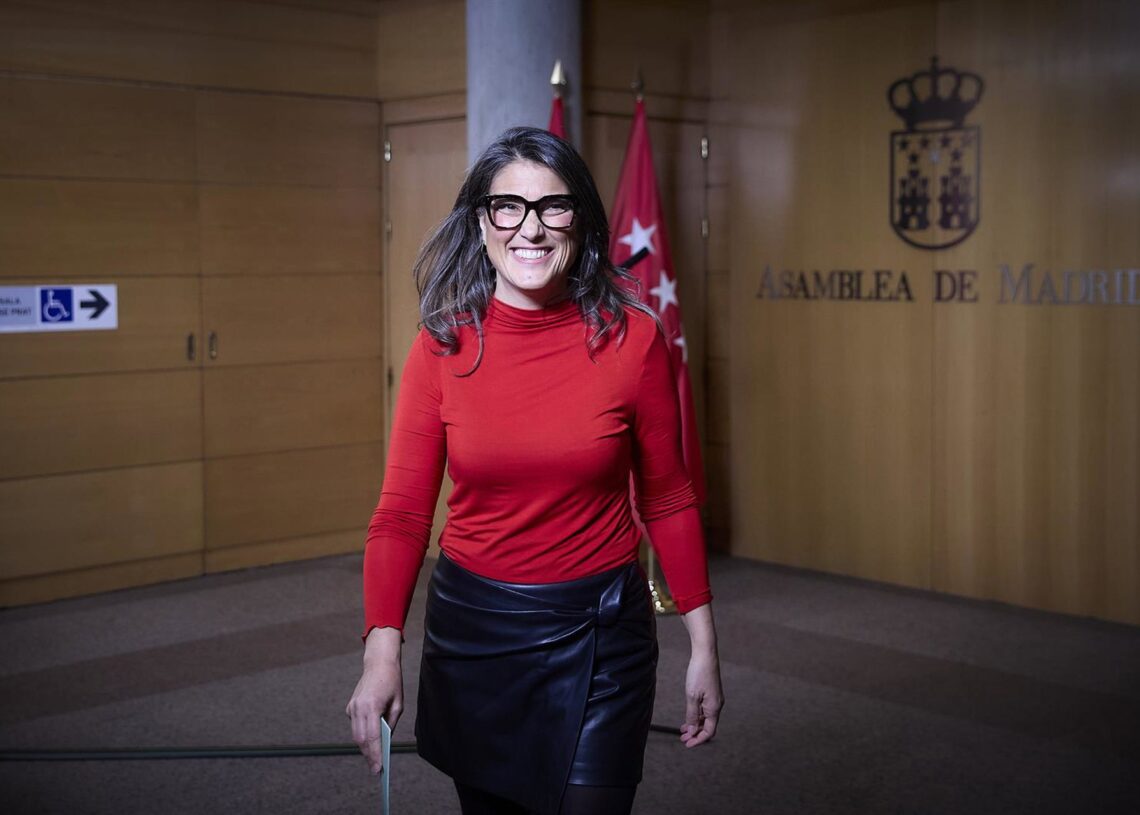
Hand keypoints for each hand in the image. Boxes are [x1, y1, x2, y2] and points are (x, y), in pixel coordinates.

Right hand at [346, 627, 402, 773]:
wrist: (378, 663)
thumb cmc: (392, 683)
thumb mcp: (398, 704)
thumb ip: (391, 723)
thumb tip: (385, 741)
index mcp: (372, 706)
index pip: (372, 738)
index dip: (375, 755)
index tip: (379, 769)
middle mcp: (358, 708)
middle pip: (361, 740)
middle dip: (369, 756)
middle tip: (376, 770)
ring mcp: (352, 707)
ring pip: (355, 734)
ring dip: (364, 748)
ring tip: (373, 760)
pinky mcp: (350, 706)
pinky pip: (355, 725)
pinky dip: (361, 735)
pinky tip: (369, 742)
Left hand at [680, 648, 722, 746]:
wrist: (705, 654)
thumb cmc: (699, 673)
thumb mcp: (692, 696)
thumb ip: (692, 715)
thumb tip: (692, 730)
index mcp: (714, 708)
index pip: (709, 731)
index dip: (698, 740)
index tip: (687, 744)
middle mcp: (717, 705)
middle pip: (708, 726)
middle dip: (695, 734)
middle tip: (682, 738)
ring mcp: (715, 698)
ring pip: (706, 718)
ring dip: (695, 725)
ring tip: (683, 729)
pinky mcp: (711, 692)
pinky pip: (705, 709)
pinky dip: (697, 715)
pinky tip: (689, 716)